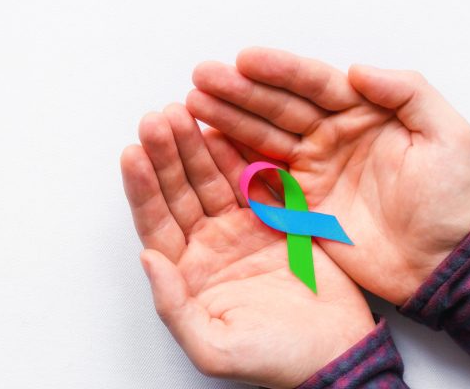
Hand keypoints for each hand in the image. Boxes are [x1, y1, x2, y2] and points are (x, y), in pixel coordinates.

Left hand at [120, 104, 374, 387]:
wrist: (337, 353)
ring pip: (211, 178)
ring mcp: (240, 228)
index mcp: (187, 273)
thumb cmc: (274, 359)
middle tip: (157, 118)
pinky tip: (223, 128)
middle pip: (179, 191)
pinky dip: (237, 154)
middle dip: (166, 154)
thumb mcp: (213, 346)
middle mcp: (208, 245)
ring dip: (196, 146)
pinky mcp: (273, 218)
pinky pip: (251, 179)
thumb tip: (146, 258)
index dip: (142, 187)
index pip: (155, 222)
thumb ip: (173, 307)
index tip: (133, 152)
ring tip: (183, 111)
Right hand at [187, 48, 469, 304]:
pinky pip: (258, 173)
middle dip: (239, 90)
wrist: (435, 264)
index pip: (314, 83)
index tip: (244, 59)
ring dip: (227, 119)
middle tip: (202, 77)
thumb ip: (409, 94)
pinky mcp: (295, 199)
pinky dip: (231, 159)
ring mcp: (309, 166)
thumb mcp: (447, 139)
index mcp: (363, 112)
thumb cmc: (448, 203)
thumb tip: (357, 69)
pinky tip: (207, 142)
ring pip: (261, 135)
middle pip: (277, 106)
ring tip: (194, 104)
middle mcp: (329, 134)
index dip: (279, 70)